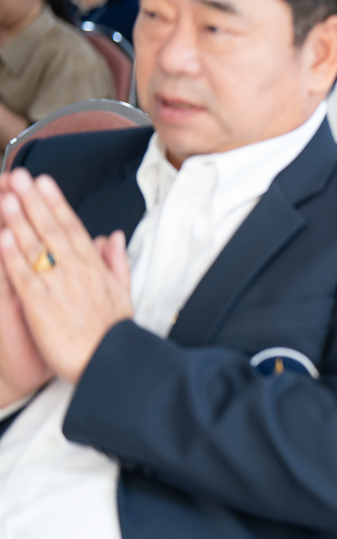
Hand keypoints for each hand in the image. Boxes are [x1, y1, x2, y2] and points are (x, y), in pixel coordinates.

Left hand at [0, 170, 132, 384]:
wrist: (111, 362)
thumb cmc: (114, 332)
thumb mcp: (122, 292)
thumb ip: (115, 261)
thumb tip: (112, 236)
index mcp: (94, 268)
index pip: (72, 228)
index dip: (56, 203)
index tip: (44, 182)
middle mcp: (76, 272)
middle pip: (52, 229)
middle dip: (34, 201)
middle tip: (20, 177)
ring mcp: (58, 287)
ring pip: (36, 247)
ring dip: (20, 220)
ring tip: (6, 197)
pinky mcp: (41, 306)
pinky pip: (24, 276)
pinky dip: (12, 255)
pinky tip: (2, 237)